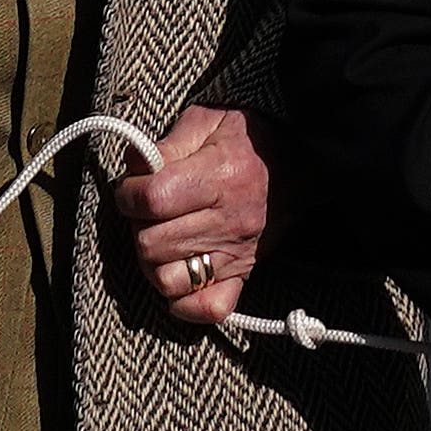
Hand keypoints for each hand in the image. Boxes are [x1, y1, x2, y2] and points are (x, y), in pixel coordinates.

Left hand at [104, 103, 266, 329]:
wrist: (303, 161)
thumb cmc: (247, 139)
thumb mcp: (208, 122)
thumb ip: (168, 144)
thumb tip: (135, 169)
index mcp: (221, 175)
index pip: (152, 199)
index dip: (128, 194)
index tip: (131, 188)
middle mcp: (230, 219)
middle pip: (151, 242)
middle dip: (138, 225)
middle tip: (149, 211)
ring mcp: (236, 252)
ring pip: (166, 279)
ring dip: (154, 261)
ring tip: (163, 237)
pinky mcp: (243, 274)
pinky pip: (207, 308)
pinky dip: (184, 302)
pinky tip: (179, 274)